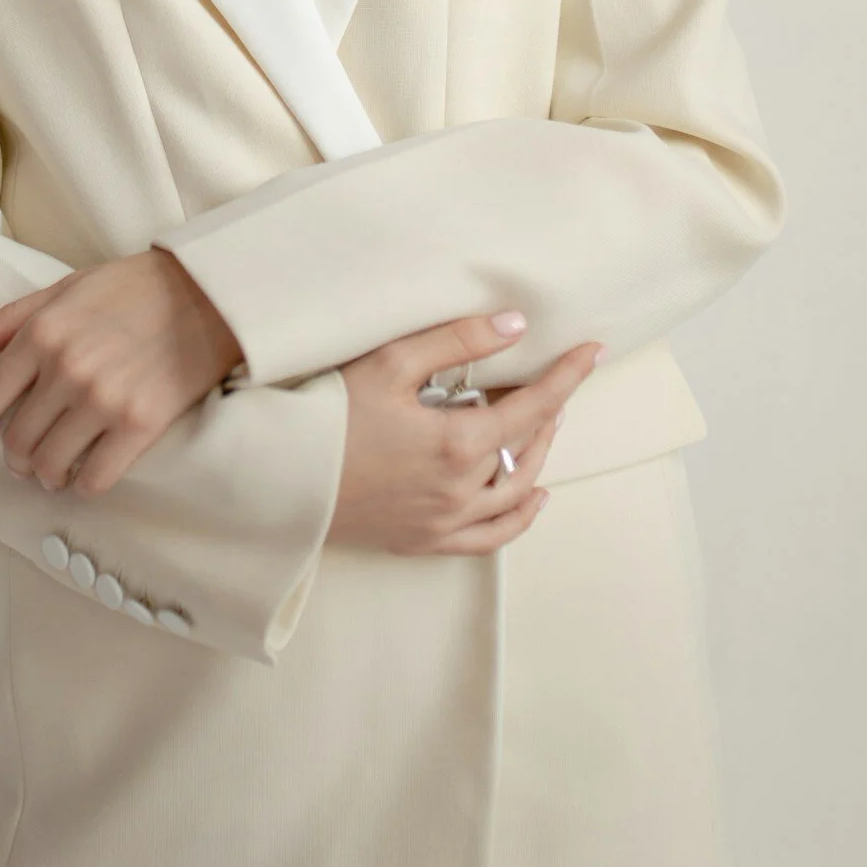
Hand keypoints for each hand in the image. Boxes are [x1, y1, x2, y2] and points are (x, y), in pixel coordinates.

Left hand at [0, 251, 244, 494]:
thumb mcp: (65, 289)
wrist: (207, 293)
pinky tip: (88, 475)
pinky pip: (94, 478)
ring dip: (47, 476)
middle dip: (16, 459)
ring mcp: (103, 399)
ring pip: (50, 466)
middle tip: (27, 460)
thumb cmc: (134, 288)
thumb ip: (8, 320)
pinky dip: (84, 485)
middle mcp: (67, 369)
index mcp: (42, 333)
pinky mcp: (140, 424)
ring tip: (56, 470)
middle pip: (16, 441)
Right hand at [326, 317, 603, 555]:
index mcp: (458, 444)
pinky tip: (533, 498)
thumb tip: (516, 325)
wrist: (273, 478)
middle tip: (555, 380)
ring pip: (515, 493)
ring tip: (544, 426)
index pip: (533, 406)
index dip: (566, 376)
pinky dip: (519, 518)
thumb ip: (457, 342)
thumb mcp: (389, 363)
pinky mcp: (422, 541)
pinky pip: (489, 538)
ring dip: (537, 457)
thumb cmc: (325, 414)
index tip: (592, 351)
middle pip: (527, 449)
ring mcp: (443, 522)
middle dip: (548, 412)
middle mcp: (460, 491)